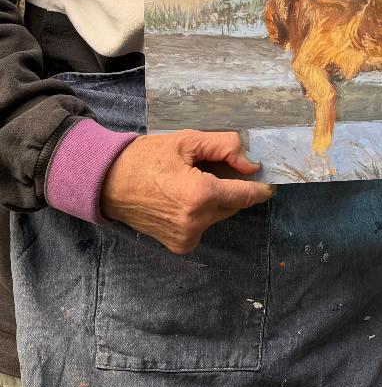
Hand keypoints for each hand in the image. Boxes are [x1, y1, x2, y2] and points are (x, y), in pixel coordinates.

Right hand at [100, 130, 272, 254]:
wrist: (106, 182)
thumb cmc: (145, 158)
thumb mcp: (187, 141)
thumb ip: (225, 148)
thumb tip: (251, 164)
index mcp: (201, 196)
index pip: (246, 195)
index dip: (260, 187)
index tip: (268, 182)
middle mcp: (196, 222)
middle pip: (232, 205)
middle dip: (230, 188)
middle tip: (213, 169)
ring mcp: (186, 237)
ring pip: (218, 215)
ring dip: (215, 200)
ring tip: (191, 182)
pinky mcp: (178, 245)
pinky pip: (203, 226)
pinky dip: (200, 213)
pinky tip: (181, 198)